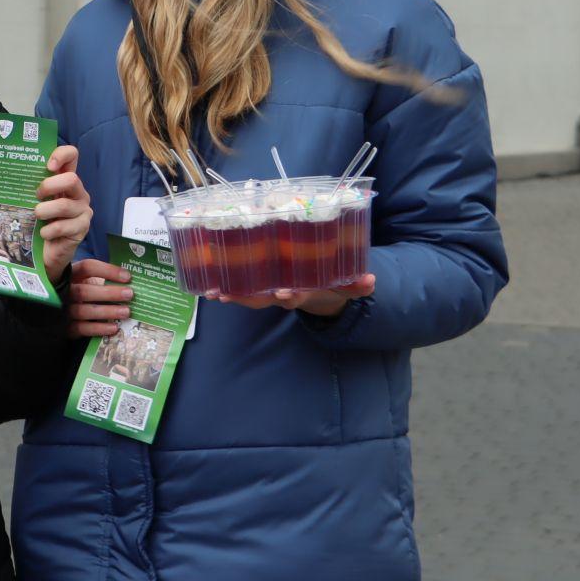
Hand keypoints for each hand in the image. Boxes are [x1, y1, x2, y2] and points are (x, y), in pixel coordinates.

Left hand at [35, 144, 91, 284]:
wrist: (45, 253)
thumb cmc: (36, 222)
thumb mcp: (32, 201)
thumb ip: (30, 186)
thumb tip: (11, 174)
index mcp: (65, 180)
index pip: (72, 156)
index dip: (61, 155)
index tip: (47, 165)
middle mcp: (77, 192)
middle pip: (71, 179)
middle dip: (49, 186)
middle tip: (36, 196)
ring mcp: (82, 210)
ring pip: (65, 204)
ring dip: (45, 210)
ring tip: (36, 216)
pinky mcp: (82, 228)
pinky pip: (64, 226)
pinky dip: (49, 230)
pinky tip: (43, 233)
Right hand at [63, 257, 132, 338]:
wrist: (63, 314)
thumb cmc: (84, 293)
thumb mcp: (88, 281)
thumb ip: (103, 279)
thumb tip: (130, 282)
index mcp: (72, 275)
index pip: (87, 268)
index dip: (107, 271)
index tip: (127, 277)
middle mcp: (64, 292)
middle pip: (83, 291)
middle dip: (109, 293)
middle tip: (129, 294)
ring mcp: (63, 310)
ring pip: (83, 311)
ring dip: (107, 311)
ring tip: (126, 312)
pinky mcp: (66, 328)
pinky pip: (81, 329)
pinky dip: (99, 328)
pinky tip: (114, 328)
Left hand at [207, 274, 374, 316]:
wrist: (322, 294)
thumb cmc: (332, 286)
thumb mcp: (348, 287)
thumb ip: (359, 285)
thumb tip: (372, 280)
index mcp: (304, 292)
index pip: (296, 295)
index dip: (291, 295)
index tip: (285, 294)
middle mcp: (282, 295)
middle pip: (262, 299)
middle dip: (245, 298)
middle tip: (226, 295)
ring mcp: (270, 292)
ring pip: (248, 295)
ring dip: (230, 294)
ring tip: (212, 292)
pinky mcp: (260, 285)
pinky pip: (241, 287)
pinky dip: (226, 285)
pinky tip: (207, 282)